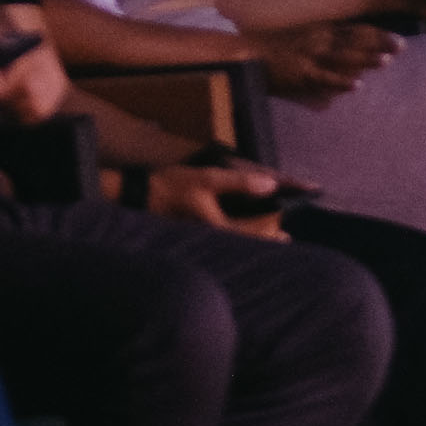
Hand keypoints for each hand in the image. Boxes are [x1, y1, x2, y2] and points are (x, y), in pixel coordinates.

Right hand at [136, 161, 291, 239]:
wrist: (140, 195)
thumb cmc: (172, 187)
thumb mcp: (208, 178)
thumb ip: (240, 182)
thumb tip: (271, 185)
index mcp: (219, 230)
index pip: (255, 235)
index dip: (273, 231)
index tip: (286, 230)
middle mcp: (213, 240)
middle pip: (247, 246)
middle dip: (265, 242)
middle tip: (284, 238)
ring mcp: (204, 240)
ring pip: (235, 245)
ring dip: (252, 240)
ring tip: (268, 237)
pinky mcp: (196, 236)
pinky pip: (223, 240)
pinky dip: (237, 236)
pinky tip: (240, 232)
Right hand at [249, 19, 402, 97]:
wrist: (245, 56)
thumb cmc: (271, 53)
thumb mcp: (299, 49)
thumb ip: (320, 65)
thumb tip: (334, 92)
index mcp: (319, 31)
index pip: (354, 31)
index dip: (377, 34)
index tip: (398, 38)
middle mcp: (317, 40)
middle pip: (354, 41)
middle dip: (378, 44)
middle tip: (402, 47)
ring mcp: (309, 57)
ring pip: (343, 57)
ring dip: (365, 59)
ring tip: (387, 61)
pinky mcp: (300, 74)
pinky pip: (323, 78)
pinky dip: (340, 81)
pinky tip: (357, 85)